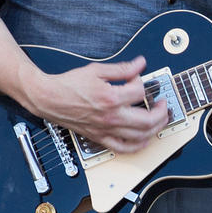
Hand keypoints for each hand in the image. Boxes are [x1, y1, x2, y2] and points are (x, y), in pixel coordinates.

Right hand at [28, 56, 167, 153]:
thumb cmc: (69, 84)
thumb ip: (122, 68)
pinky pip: (123, 148)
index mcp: (110, 97)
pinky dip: (138, 146)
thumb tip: (140, 64)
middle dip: (161, 111)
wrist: (49, 98)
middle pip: (147, 120)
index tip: (138, 77)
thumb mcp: (97, 70)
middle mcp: (110, 117)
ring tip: (160, 119)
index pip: (140, 91)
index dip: (143, 81)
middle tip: (163, 103)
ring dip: (155, 129)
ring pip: (140, 137)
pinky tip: (145, 139)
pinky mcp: (100, 138)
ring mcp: (105, 130)